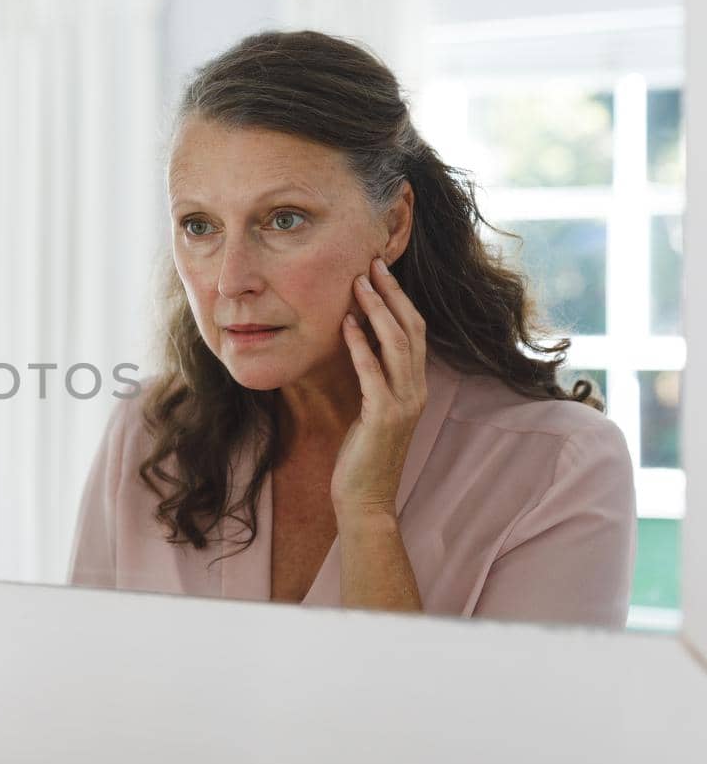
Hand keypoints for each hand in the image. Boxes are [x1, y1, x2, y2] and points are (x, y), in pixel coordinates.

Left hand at [331, 257, 427, 520]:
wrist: (366, 499)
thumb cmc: (363, 456)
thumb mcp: (372, 409)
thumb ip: (374, 379)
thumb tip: (359, 342)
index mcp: (416, 386)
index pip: (415, 331)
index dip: (400, 299)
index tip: (381, 272)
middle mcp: (417, 390)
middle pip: (410, 329)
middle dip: (391, 294)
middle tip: (371, 264)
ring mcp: (404, 403)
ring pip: (396, 344)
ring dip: (376, 310)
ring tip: (357, 284)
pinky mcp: (384, 416)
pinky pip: (373, 372)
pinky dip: (360, 345)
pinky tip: (346, 323)